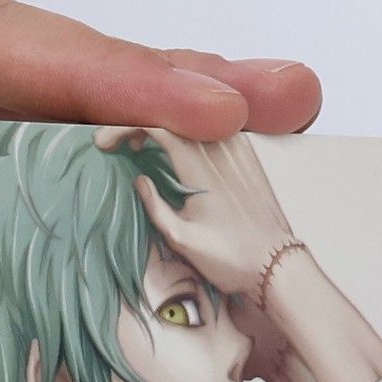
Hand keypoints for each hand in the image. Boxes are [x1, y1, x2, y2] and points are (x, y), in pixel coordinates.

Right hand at [93, 126, 294, 298]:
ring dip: (161, 129)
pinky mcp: (246, 155)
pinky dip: (186, 135)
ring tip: (140, 149)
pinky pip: (210, 131)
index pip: (155, 125)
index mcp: (200, 165)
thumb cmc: (231, 258)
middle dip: (138, 127)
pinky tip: (175, 154)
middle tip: (119, 148)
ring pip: (190, 122)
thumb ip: (155, 206)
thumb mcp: (182, 240)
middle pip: (171, 117)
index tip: (104, 144)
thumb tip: (139, 179)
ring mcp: (236, 149)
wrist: (276, 264)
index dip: (123, 129)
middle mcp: (220, 148)